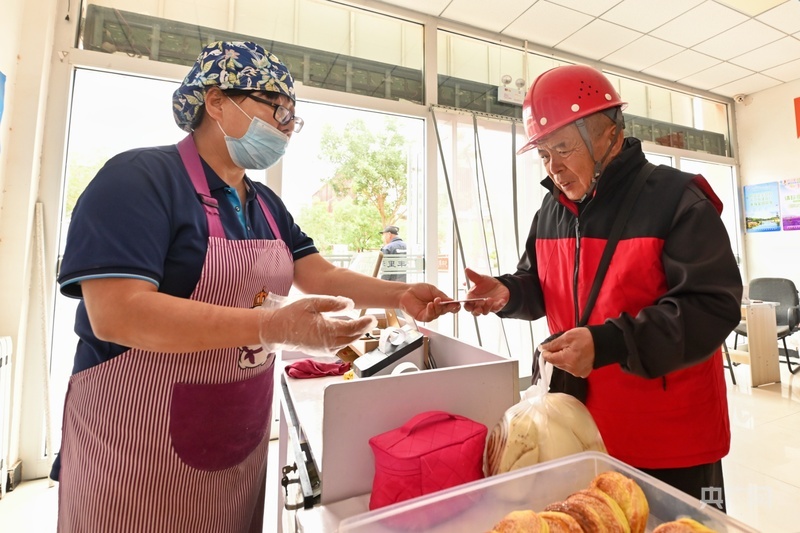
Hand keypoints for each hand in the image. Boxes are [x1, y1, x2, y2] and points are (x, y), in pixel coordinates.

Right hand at [259, 295, 376, 356]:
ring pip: (346, 343)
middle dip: (362, 329)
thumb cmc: (292, 315)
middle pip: (352, 338)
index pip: (352, 329)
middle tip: (371, 321)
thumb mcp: (312, 303)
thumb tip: (350, 304)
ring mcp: (324, 349)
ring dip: (355, 335)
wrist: (276, 330)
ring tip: (362, 325)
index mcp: (327, 330)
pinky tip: (346, 332)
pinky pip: (338, 346)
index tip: (372, 319)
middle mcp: (328, 343)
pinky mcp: (321, 351)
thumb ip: (333, 303)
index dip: (364, 324)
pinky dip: (345, 339)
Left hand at [398, 284, 460, 321]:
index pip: (449, 306)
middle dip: (449, 307)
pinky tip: (430, 305)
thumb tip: (451, 300)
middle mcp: (435, 309)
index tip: (457, 303)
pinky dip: (431, 310)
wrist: (405, 292)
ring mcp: (429, 313)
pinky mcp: (423, 317)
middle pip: (446, 310)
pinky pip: (429, 316)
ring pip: (438, 313)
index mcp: (439, 302)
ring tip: (435, 300)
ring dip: (438, 307)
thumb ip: (442, 295)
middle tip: (451, 303)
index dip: (454, 305)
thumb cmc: (417, 290)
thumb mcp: (432, 290)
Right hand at [463, 268, 509, 314]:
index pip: (467, 305)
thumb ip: (473, 276)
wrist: (499, 285)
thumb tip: (466, 269)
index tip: (468, 303)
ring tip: (489, 299)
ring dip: (487, 307)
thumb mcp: (480, 278)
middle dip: (476, 311)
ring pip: (485, 312)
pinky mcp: (496, 306)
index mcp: (472, 299)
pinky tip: (501, 301)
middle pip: (474, 312)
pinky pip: (497, 308)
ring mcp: (487, 307)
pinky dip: (499, 305)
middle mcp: (479, 305)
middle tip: (478, 308)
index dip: (467, 306)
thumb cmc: (487, 283)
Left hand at [538, 327, 594, 377]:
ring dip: (563, 358)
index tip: (546, 347)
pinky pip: (570, 368)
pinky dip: (570, 362)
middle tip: (562, 345)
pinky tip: (575, 355)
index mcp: (567, 360)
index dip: (546, 352)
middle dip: (555, 354)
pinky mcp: (582, 373)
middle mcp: (572, 369)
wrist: (602, 343)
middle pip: (555, 363)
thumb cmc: (586, 338)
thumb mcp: (567, 337)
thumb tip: (542, 348)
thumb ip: (553, 344)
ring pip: (562, 366)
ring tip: (571, 349)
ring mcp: (578, 372)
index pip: (549, 359)